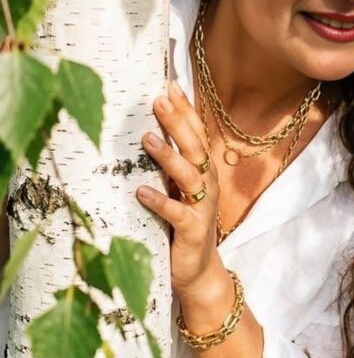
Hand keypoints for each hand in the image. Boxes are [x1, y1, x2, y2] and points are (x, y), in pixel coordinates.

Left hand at [136, 80, 220, 296]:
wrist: (198, 271)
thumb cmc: (183, 225)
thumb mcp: (178, 190)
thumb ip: (171, 164)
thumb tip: (147, 130)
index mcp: (204, 172)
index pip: (196, 133)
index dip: (185, 110)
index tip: (170, 86)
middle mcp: (207, 185)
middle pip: (195, 148)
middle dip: (177, 123)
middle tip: (158, 101)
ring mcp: (202, 208)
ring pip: (189, 176)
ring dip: (168, 156)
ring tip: (147, 139)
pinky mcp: (192, 231)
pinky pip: (176, 214)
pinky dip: (160, 201)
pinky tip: (142, 192)